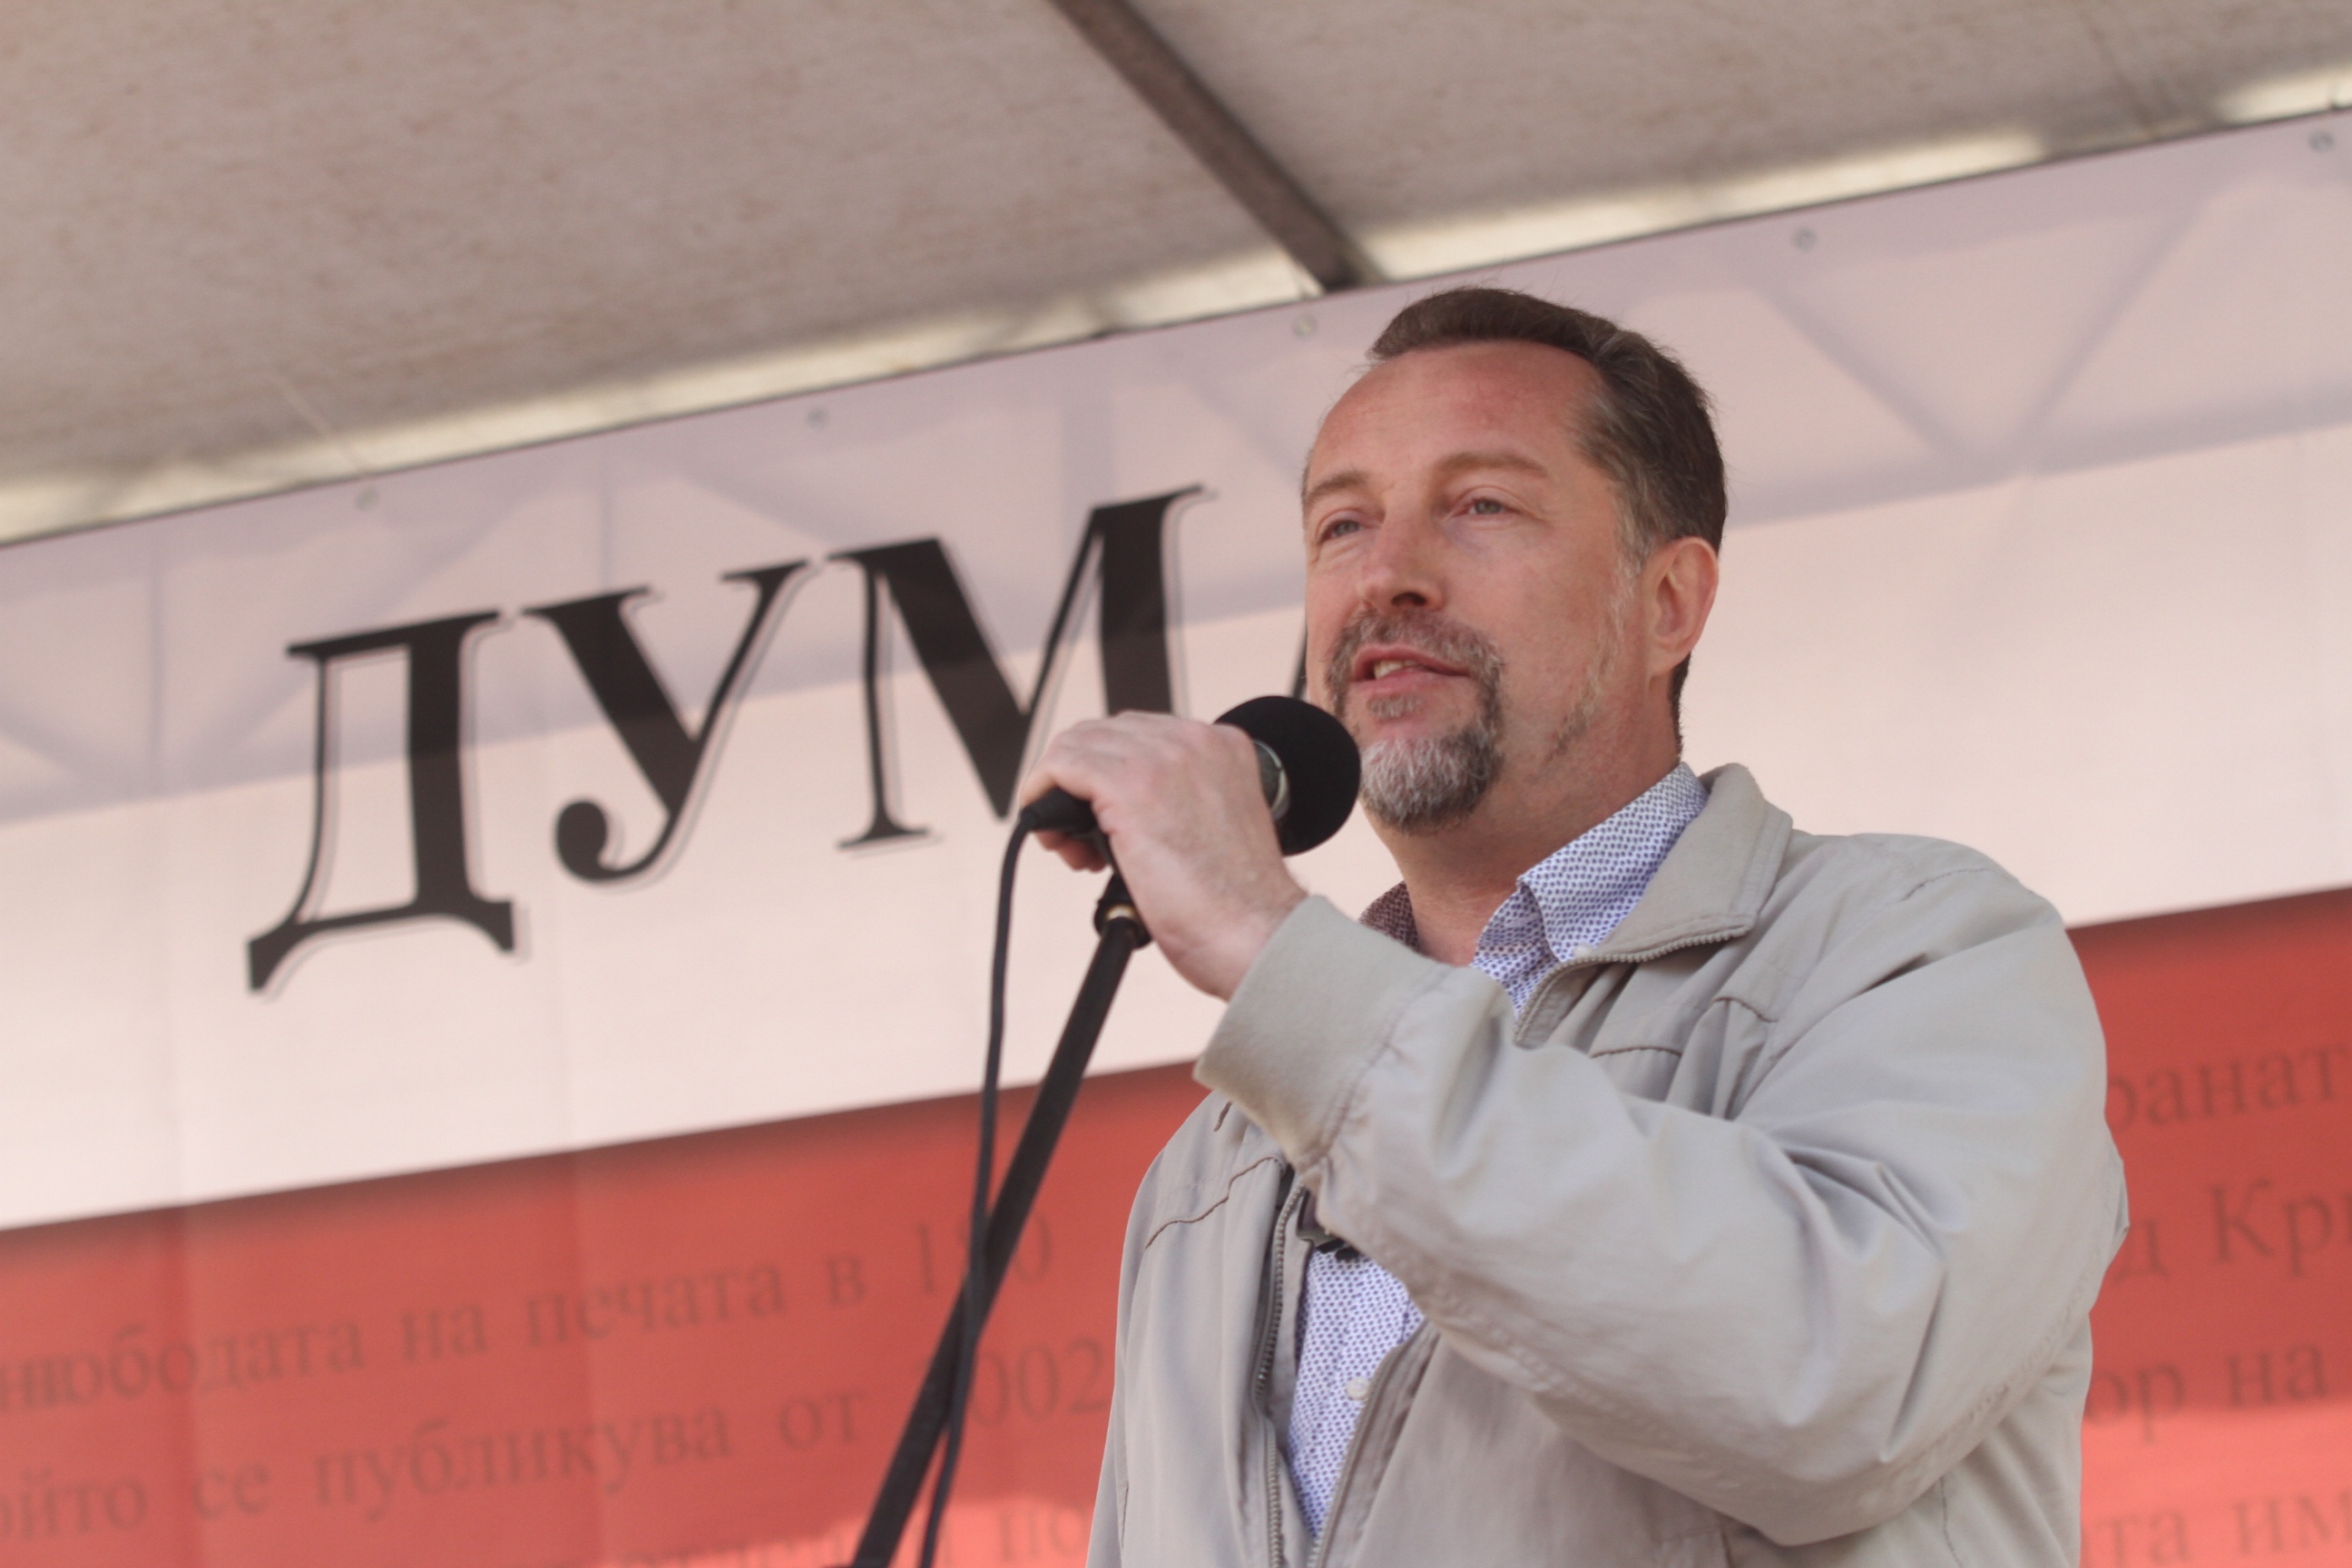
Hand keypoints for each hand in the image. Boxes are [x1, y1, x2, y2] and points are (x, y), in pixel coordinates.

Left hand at [1019, 713, 1305, 999]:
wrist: (1255, 933)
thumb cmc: (1237, 905)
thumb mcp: (1216, 826)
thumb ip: (1181, 801)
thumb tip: (1122, 810)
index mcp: (1221, 746)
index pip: (1136, 736)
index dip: (1107, 778)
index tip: (1105, 823)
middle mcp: (1194, 739)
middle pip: (1100, 736)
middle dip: (1079, 786)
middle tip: (1082, 843)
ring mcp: (1162, 757)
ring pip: (1074, 748)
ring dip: (1058, 795)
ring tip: (1072, 849)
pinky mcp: (1128, 784)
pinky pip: (1060, 766)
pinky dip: (1041, 796)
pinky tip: (1052, 837)